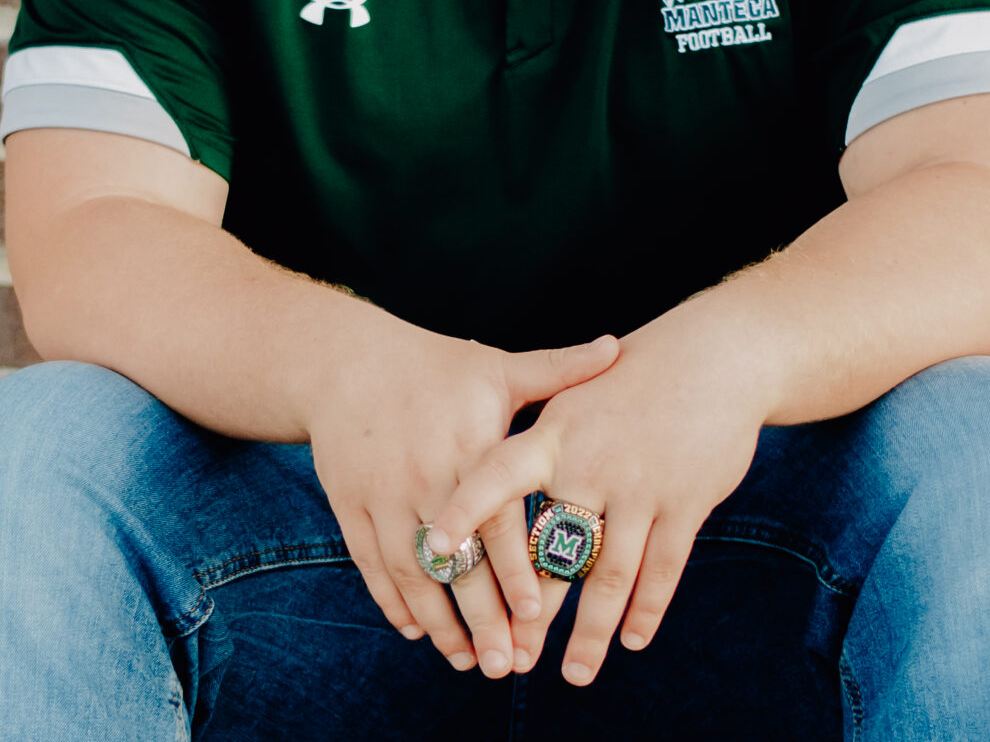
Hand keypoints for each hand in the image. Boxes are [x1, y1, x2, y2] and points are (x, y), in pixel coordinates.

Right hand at [305, 309, 618, 677]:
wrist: (348, 362)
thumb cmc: (435, 366)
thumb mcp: (497, 365)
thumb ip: (558, 369)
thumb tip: (617, 348)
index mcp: (468, 446)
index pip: (496, 520)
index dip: (515, 569)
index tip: (537, 613)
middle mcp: (426, 476)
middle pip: (458, 560)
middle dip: (481, 618)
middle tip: (506, 665)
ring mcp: (383, 496)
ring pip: (413, 573)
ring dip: (439, 623)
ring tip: (469, 660)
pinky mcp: (351, 507)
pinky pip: (373, 566)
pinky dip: (394, 602)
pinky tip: (418, 630)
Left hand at [426, 297, 767, 683]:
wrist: (714, 356)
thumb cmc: (636, 377)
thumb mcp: (577, 395)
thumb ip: (538, 447)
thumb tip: (486, 486)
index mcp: (556, 434)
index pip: (496, 474)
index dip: (464, 511)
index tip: (433, 549)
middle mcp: (592, 462)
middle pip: (552, 552)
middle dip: (531, 615)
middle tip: (510, 660)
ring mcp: (641, 485)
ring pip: (608, 576)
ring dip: (590, 633)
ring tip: (574, 673)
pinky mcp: (685, 503)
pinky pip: (661, 571)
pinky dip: (646, 610)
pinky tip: (632, 638)